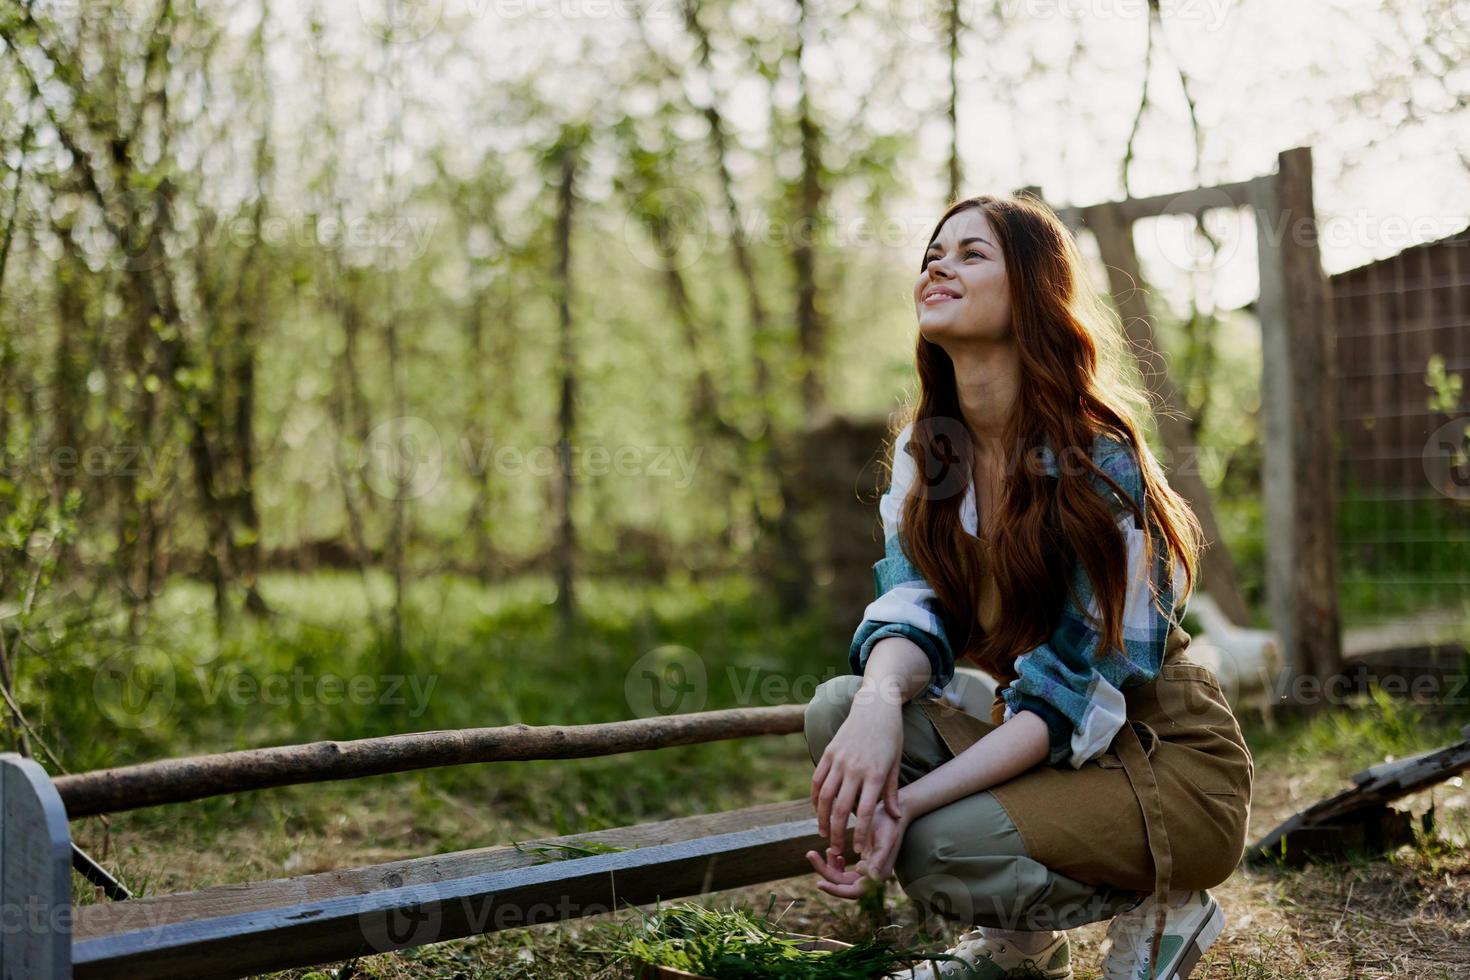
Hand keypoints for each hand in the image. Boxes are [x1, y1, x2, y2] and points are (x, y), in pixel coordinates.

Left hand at [805, 794, 909, 897]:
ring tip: (819, 850)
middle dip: (826, 872)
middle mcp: (872, 877)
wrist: (892, 812)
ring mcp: (867, 871)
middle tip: (810, 853)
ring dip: (828, 867)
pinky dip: (835, 863)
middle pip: (844, 885)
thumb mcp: (885, 838)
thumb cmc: (890, 822)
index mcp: (878, 875)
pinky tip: (831, 852)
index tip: (819, 883)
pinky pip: (844, 871)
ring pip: (841, 878)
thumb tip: (871, 877)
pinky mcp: (862, 864)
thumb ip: (879, 858)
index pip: (853, 892)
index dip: (836, 890)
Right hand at [810, 687, 904, 858]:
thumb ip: (891, 792)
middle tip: (837, 850)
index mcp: (874, 774)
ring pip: (824, 797)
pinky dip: (814, 798)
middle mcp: (854, 769)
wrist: (875, 707)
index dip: (859, 833)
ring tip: (823, 834)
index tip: (858, 850)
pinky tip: (816, 810)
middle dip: (837, 833)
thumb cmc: (890, 737)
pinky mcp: (828, 753)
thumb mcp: (895, 764)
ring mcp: (839, 760)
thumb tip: (895, 817)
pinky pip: (817, 780)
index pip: (863, 812)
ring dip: (821, 819)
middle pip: (840, 809)